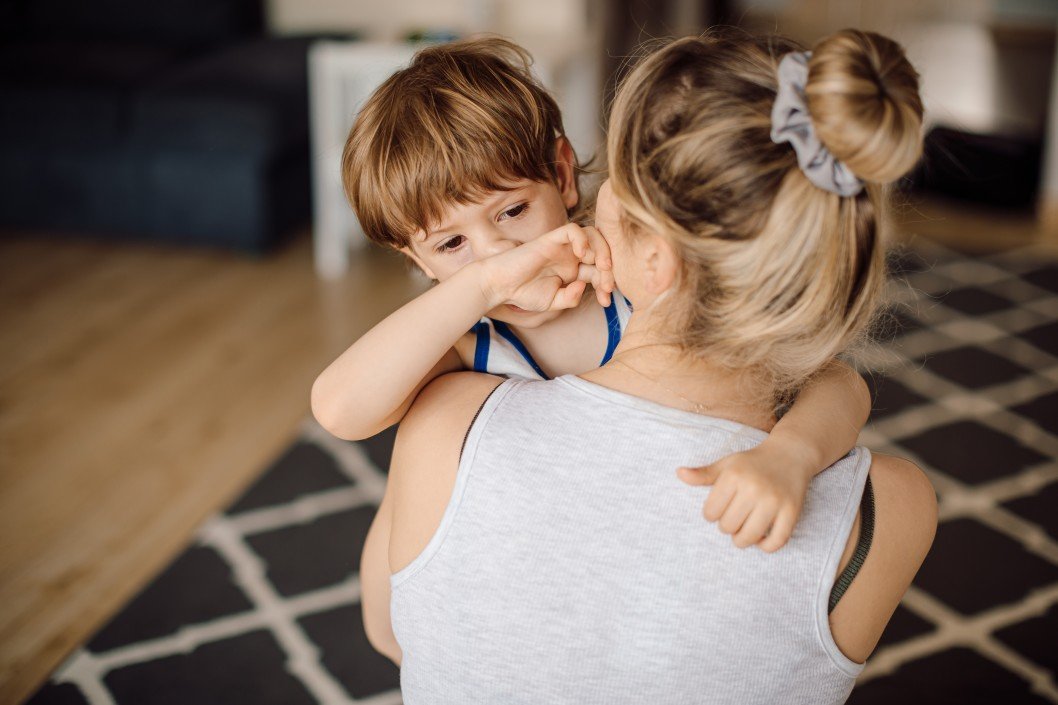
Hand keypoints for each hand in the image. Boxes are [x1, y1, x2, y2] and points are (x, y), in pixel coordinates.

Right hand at [478, 223, 614, 311]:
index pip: (599, 272)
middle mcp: (571, 256)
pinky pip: (572, 230)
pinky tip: (582, 255)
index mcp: (574, 270)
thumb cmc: (523, 292)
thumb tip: (583, 285)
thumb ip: (570, 298)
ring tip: (602, 267)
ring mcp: (562, 247)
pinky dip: (582, 238)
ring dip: (603, 250)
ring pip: (592, 235)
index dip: (606, 285)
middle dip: (609, 269)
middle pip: (601, 252)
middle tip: (608, 286)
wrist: (501, 285)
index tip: (606, 302)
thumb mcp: (553, 302)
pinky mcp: (551, 239)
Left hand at [677, 442, 810, 552]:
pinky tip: (761, 540)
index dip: (712, 515)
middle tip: (734, 518)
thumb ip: (703, 474)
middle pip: (728, 527)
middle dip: (728, 527)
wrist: (790, 455)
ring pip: (749, 537)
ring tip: (744, 531)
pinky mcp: (792, 511)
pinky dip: (766, 547)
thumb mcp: (727, 464)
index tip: (721, 509)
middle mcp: (753, 488)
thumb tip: (679, 473)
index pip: (710, 513)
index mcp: (734, 476)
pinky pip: (776, 541)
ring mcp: (774, 501)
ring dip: (743, 540)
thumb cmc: (752, 463)